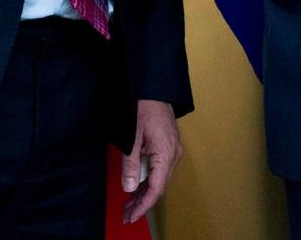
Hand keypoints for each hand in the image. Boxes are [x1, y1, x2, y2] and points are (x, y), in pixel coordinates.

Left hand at [121, 99, 181, 224]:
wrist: (154, 86)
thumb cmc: (143, 105)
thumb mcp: (132, 136)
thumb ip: (131, 164)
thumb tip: (130, 187)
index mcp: (167, 153)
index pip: (156, 188)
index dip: (143, 205)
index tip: (131, 215)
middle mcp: (174, 153)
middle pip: (159, 186)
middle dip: (142, 202)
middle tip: (126, 213)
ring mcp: (173, 149)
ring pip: (160, 178)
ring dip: (145, 191)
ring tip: (129, 203)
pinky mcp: (169, 144)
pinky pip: (160, 168)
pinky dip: (149, 179)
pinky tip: (139, 185)